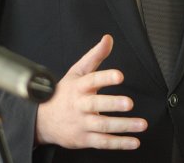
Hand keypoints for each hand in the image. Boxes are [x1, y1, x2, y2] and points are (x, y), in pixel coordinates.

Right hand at [35, 35, 147, 149]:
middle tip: (129, 103)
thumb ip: (95, 56)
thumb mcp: (77, 72)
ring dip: (123, 126)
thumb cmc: (64, 93)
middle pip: (96, 104)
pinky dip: (119, 143)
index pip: (92, 80)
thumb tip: (108, 39)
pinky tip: (134, 141)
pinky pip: (103, 142)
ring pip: (103, 126)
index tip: (119, 75)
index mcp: (79, 87)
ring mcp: (82, 123)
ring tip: (141, 124)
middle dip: (113, 104)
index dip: (105, 77)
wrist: (42, 120)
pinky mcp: (84, 139)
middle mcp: (80, 105)